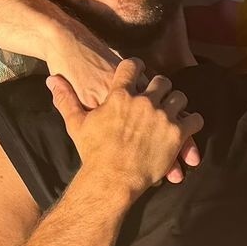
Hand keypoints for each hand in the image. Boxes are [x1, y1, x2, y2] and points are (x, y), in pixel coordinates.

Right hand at [45, 27, 200, 181]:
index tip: (140, 70)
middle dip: (161, 88)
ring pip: (180, 97)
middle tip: (159, 96)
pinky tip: (188, 127)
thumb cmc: (93, 153)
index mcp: (120, 95)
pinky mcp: (177, 133)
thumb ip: (66, 99)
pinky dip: (193, 122)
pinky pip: (195, 119)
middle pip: (162, 81)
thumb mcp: (77, 123)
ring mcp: (162, 116)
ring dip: (177, 104)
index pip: (132, 66)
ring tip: (173, 112)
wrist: (111, 179)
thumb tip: (51, 80)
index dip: (137, 66)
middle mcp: (144, 102)